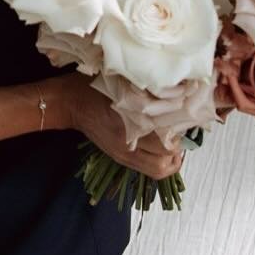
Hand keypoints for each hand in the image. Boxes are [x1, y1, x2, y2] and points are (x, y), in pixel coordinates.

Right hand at [64, 74, 183, 180]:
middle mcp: (127, 143)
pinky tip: (164, 152)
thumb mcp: (123, 85)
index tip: (183, 119)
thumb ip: (147, 93)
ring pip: (159, 169)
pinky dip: (161, 164)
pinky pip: (149, 170)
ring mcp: (123, 153)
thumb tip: (177, 96)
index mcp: (128, 122)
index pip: (165, 137)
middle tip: (181, 133)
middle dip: (178, 147)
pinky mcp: (120, 157)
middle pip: (165, 157)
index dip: (179, 130)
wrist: (70, 103)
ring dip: (171, 159)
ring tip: (174, 145)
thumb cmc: (95, 88)